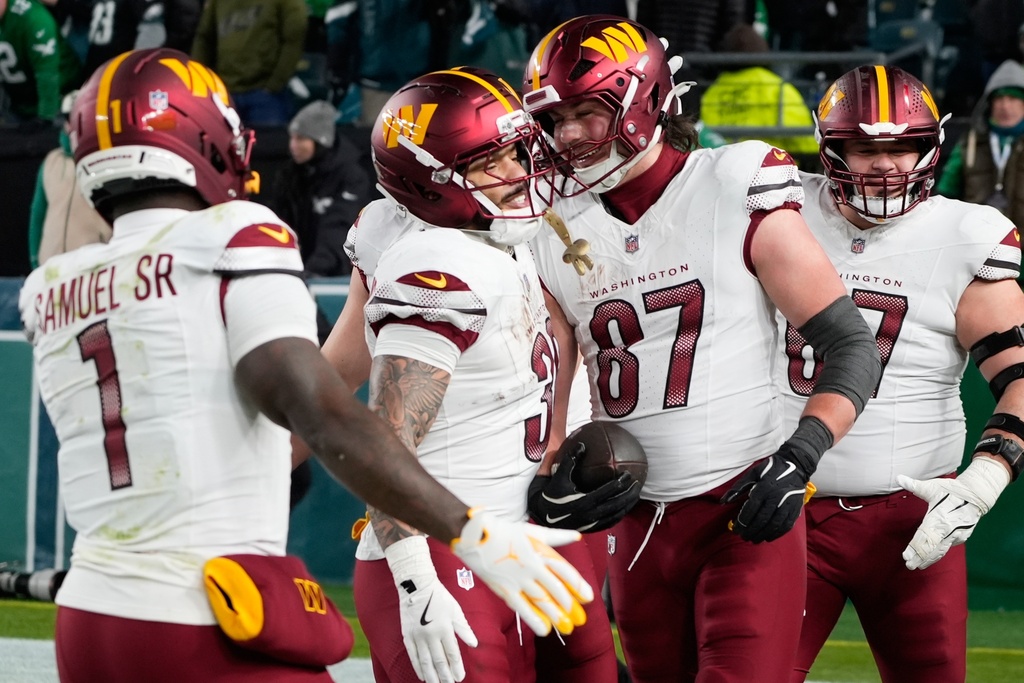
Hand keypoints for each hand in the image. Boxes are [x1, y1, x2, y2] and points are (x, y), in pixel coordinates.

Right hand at [385, 537, 476, 682]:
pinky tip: (423, 676)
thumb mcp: (455, 610)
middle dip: (445, 675)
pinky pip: (413, 655)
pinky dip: (418, 667)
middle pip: (439, 660)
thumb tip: (475, 644)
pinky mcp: (407, 635)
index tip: (460, 678)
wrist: (416, 585)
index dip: (457, 667)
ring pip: (425, 661)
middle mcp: (430, 634)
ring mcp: (418, 636)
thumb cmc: (438, 596)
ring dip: (432, 675)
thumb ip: (464, 628)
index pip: (452, 653)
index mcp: (444, 627)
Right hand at [450, 508, 592, 636]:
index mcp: (540, 551)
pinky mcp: (504, 589)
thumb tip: (577, 536)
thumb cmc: (505, 532)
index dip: (578, 585)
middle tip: (579, 618)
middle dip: (568, 605)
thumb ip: (557, 536)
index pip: (565, 571)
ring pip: (540, 600)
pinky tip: (544, 629)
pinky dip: (534, 619)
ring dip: (555, 615)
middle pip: (555, 589)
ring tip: (567, 627)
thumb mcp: (533, 530)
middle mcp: (531, 567)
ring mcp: (517, 579)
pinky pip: (521, 607)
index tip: (588, 597)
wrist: (475, 536)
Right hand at [527, 444, 640, 531]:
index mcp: (583, 501)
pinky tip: (624, 507)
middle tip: (638, 484)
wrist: (543, 514)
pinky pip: (610, 522)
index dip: (620, 483)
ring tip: (636, 495)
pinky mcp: (591, 529)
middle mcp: (589, 514)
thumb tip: (582, 444)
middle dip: (629, 495)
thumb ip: (570, 460)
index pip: (607, 492)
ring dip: (628, 505)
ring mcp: (591, 524)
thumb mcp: (559, 476)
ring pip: (616, 515)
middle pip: (616, 505)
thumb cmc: (552, 493)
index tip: (629, 475)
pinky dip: (620, 514)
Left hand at [721, 448, 811, 543]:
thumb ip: (737, 488)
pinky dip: (777, 534)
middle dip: (751, 531)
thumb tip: (723, 502)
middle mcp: (776, 497)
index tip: (736, 529)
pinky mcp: (796, 508)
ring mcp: (787, 503)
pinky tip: (768, 537)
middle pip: (762, 519)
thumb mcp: (752, 474)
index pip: (751, 509)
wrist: (795, 464)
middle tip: (743, 537)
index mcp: (763, 488)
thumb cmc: (770, 469)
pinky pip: (786, 525)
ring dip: (762, 534)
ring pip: (774, 524)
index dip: (743, 522)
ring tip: (754, 540)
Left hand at [898, 457, 1009, 569]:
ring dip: (929, 558)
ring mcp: (957, 534)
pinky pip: (948, 547)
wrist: (976, 495)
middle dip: (920, 556)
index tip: (906, 555)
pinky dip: (938, 554)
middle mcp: (948, 528)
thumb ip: (914, 485)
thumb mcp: (932, 486)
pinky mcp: (962, 536)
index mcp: (939, 516)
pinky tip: (930, 559)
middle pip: (932, 546)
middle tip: (909, 565)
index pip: (925, 535)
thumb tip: (898, 477)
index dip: (915, 547)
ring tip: (918, 566)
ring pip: (941, 549)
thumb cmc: (951, 490)